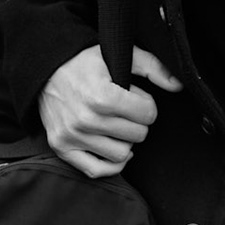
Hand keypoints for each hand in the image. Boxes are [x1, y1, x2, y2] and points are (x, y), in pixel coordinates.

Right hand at [38, 45, 183, 176]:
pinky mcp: (62, 147)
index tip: (136, 97)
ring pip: (121, 155)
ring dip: (125, 141)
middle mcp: (86, 119)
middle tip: (127, 110)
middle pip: (137, 135)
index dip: (147, 104)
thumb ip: (152, 67)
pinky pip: (96, 170)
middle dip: (138, 121)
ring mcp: (72, 136)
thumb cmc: (85, 62)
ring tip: (117, 124)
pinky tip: (115, 147)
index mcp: (102, 96)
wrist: (46, 69)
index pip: (148, 114)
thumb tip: (178, 85)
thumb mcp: (120, 54)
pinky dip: (111, 165)